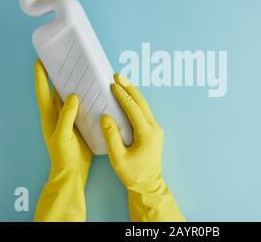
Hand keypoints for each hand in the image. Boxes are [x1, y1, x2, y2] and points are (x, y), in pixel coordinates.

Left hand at [34, 59, 91, 184]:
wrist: (73, 172)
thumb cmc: (63, 156)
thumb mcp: (63, 135)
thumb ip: (66, 115)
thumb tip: (72, 95)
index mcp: (49, 115)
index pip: (43, 91)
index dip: (40, 75)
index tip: (41, 60)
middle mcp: (58, 114)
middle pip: (56, 90)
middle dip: (58, 75)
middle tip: (65, 60)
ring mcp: (69, 118)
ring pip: (69, 97)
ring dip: (72, 84)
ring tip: (80, 71)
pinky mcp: (80, 123)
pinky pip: (82, 106)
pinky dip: (86, 97)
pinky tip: (94, 91)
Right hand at [100, 74, 183, 220]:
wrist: (148, 185)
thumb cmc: (132, 174)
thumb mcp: (118, 158)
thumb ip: (111, 136)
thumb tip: (105, 117)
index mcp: (147, 134)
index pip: (134, 110)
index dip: (123, 96)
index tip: (113, 85)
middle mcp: (154, 129)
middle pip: (142, 103)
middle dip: (130, 88)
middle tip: (118, 76)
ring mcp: (155, 129)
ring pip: (144, 106)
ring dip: (133, 93)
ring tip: (122, 81)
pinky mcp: (153, 132)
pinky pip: (143, 112)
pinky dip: (135, 102)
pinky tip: (127, 97)